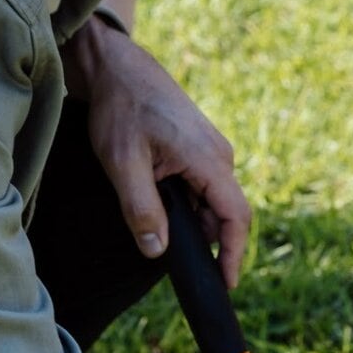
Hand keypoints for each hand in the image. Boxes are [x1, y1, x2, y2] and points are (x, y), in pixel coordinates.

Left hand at [65, 18, 249, 283]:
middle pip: (223, 214)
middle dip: (202, 240)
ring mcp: (211, 151)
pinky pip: (201, 187)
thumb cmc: (120, 109)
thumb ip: (141, 209)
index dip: (233, 255)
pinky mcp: (199, 149)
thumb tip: (157, 252)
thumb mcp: (122, 163)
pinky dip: (183, 203)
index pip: (236, 218)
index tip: (224, 285)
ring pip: (210, 202)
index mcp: (208, 159)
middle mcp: (219, 156)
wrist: (116, 67)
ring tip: (149, 213)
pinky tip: (154, 197)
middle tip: (165, 251)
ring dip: (188, 219)